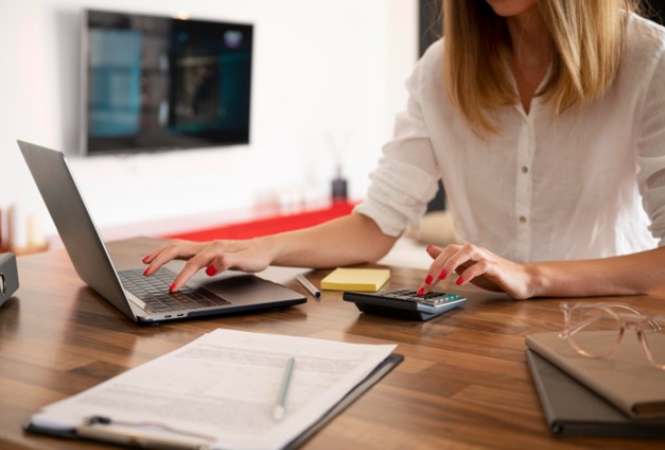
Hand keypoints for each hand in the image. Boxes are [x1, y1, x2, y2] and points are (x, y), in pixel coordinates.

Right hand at [142, 238, 276, 291]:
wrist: (263, 248)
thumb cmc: (256, 256)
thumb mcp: (247, 262)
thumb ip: (229, 263)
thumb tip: (210, 267)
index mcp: (216, 249)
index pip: (193, 263)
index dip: (181, 277)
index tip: (172, 289)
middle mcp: (207, 245)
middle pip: (177, 249)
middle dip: (160, 260)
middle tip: (146, 272)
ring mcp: (205, 246)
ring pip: (176, 246)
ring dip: (160, 254)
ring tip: (145, 263)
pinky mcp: (204, 250)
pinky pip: (181, 249)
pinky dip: (167, 252)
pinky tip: (161, 257)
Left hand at [417, 244, 535, 298]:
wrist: (523, 279)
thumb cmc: (494, 274)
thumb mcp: (467, 268)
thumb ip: (449, 260)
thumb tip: (430, 249)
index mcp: (467, 253)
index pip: (445, 252)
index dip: (432, 266)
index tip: (423, 286)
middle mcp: (476, 252)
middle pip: (452, 249)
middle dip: (437, 265)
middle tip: (427, 282)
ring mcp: (487, 258)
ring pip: (467, 251)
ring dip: (451, 263)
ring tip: (441, 277)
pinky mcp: (497, 268)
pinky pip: (482, 266)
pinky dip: (470, 272)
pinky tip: (461, 282)